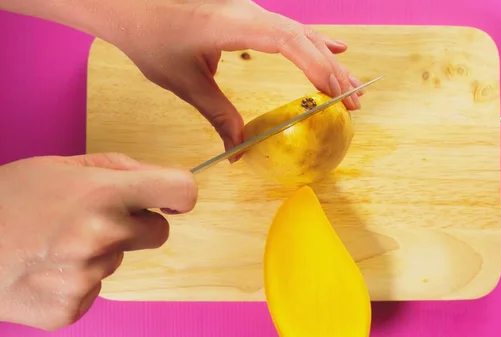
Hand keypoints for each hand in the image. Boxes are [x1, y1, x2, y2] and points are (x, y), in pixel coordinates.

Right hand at [0, 153, 196, 329]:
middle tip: (96, 219)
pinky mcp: (71, 308)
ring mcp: (87, 276)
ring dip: (100, 252)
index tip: (171, 199)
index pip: (180, 190)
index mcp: (104, 194)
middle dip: (137, 224)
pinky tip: (47, 269)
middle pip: (159, 232)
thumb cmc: (6, 200)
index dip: (180, 194)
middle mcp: (102, 236)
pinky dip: (78, 280)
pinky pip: (95, 289)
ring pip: (120, 260)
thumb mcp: (59, 166)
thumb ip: (115, 168)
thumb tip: (155, 179)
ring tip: (56, 243)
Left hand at [111, 0, 363, 156]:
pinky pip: (287, 27)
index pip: (288, 41)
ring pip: (300, 32)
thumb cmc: (150, 35)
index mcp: (234, 24)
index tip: (336, 92)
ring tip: (350, 85)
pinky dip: (312, 40)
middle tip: (355, 101)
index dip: (317, 65)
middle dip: (332, 70)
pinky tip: (333, 47)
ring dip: (327, 59)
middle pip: (303, 38)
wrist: (127, 2)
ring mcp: (249, 10)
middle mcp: (248, 11)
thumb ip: (217, 114)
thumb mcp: (184, 81)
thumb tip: (237, 148)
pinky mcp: (246, 14)